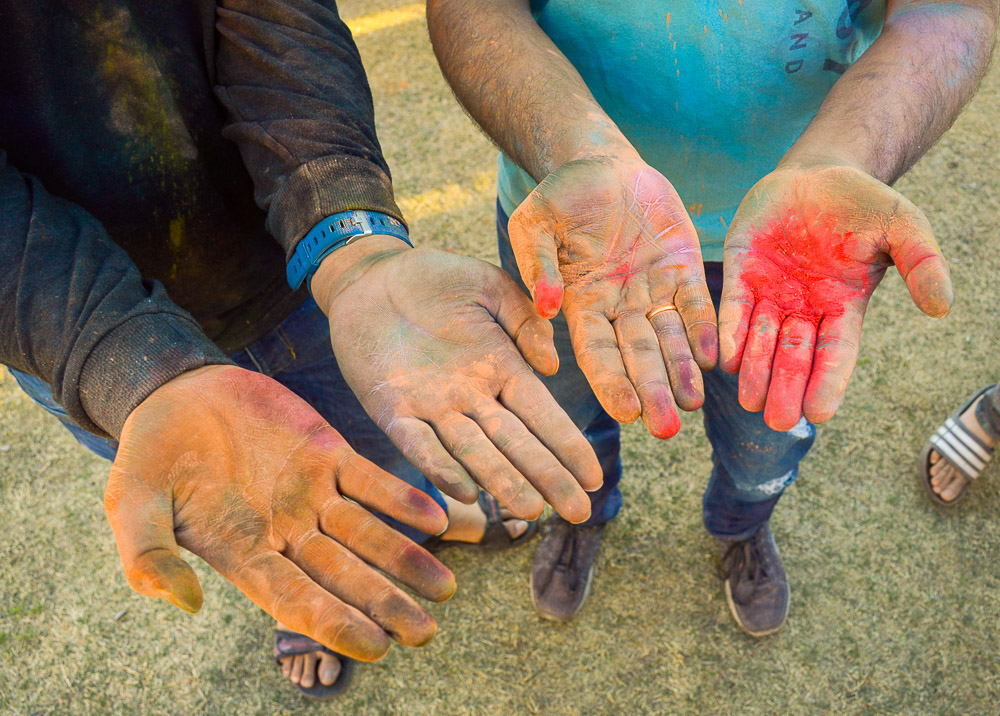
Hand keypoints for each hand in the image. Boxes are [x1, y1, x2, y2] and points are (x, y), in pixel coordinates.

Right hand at [104, 365, 454, 661]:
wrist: (179, 393)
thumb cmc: (150, 456)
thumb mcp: (132, 503)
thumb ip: (149, 554)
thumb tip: (184, 605)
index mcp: (244, 554)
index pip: (296, 599)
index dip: (335, 622)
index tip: (375, 646)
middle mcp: (287, 532)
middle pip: (344, 576)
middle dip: (385, 604)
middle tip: (425, 633)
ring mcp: (313, 494)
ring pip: (368, 535)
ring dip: (406, 559)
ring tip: (444, 588)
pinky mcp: (329, 455)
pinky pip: (372, 482)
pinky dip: (402, 498)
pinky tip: (437, 517)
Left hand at [315, 245, 601, 523]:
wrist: (370, 275)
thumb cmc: (432, 277)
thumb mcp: (488, 285)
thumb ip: (524, 318)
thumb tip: (553, 365)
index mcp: (502, 367)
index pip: (543, 416)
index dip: (567, 447)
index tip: (593, 478)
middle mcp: (473, 396)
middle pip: (516, 444)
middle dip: (548, 477)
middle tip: (577, 512)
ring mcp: (433, 406)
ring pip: (473, 452)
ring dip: (501, 481)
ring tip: (531, 511)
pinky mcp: (391, 408)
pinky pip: (418, 443)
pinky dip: (439, 467)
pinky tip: (464, 493)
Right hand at [507, 156, 716, 438]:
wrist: (601, 164)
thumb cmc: (560, 196)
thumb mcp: (534, 222)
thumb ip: (538, 263)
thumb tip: (546, 308)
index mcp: (581, 305)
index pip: (597, 353)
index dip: (611, 383)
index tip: (626, 412)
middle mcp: (619, 308)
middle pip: (638, 357)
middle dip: (652, 391)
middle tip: (665, 429)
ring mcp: (653, 291)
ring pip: (670, 338)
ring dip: (682, 371)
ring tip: (692, 403)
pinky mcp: (683, 269)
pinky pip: (697, 305)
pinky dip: (705, 329)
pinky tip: (714, 355)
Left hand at [719, 162, 951, 430]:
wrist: (816, 173)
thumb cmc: (862, 203)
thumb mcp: (901, 226)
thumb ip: (922, 262)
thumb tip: (943, 307)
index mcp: (841, 307)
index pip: (835, 354)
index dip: (827, 382)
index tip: (819, 413)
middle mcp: (802, 309)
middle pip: (793, 356)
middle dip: (785, 387)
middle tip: (776, 420)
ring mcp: (769, 293)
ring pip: (760, 339)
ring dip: (755, 369)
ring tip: (749, 398)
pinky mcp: (739, 273)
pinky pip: (732, 308)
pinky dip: (728, 331)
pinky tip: (723, 357)